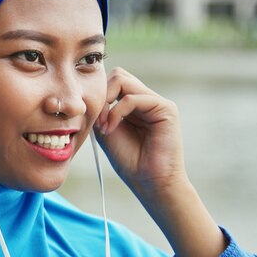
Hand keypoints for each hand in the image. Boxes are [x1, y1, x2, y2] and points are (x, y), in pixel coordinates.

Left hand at [93, 67, 225, 256]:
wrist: (149, 181)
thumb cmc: (128, 159)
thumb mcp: (105, 129)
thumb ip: (101, 109)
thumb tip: (93, 90)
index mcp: (132, 104)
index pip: (111, 82)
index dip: (98, 96)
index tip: (90, 120)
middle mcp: (145, 99)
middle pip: (117, 75)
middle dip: (101, 94)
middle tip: (97, 120)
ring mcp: (156, 102)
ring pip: (122, 80)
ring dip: (106, 102)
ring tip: (103, 126)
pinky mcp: (165, 108)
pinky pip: (133, 97)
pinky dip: (116, 111)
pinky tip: (111, 128)